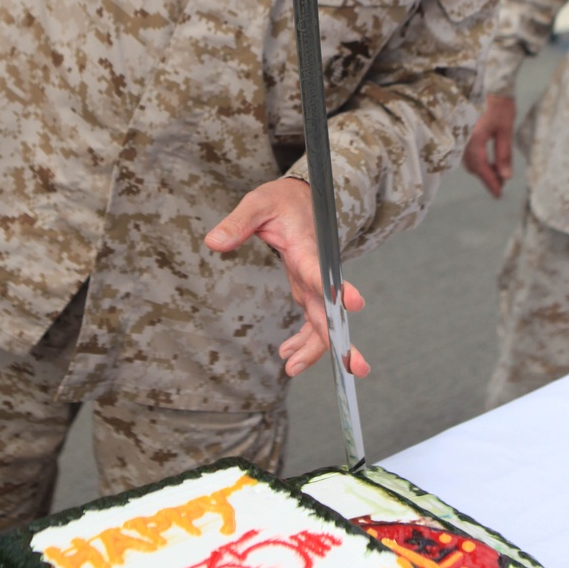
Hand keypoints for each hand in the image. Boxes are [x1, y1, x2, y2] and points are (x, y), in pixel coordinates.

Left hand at [205, 177, 369, 378]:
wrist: (301, 198)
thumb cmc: (281, 200)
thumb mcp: (257, 203)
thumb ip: (238, 223)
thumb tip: (213, 243)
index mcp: (307, 250)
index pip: (322, 272)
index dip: (338, 290)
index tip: (355, 303)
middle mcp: (316, 271)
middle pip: (332, 310)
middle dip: (343, 340)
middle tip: (354, 369)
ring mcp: (313, 283)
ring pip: (321, 322)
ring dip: (315, 349)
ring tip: (292, 369)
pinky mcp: (306, 289)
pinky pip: (311, 321)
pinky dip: (304, 340)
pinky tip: (288, 355)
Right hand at [462, 94, 515, 198]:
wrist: (489, 83)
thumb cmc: (499, 104)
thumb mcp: (505, 129)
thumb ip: (504, 153)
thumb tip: (506, 176)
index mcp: (474, 139)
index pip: (481, 168)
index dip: (490, 183)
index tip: (499, 195)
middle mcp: (463, 139)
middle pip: (474, 167)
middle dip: (487, 177)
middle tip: (502, 184)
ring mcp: (461, 136)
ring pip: (469, 161)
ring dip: (482, 169)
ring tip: (498, 173)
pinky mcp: (461, 132)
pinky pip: (467, 153)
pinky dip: (477, 160)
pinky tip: (488, 161)